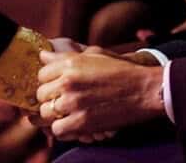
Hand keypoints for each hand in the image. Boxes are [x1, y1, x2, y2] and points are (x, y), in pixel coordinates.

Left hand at [35, 47, 164, 140]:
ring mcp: (74, 103)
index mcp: (70, 63)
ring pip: (46, 113)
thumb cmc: (121, 70)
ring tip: (67, 113)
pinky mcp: (82, 122)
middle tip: (63, 100)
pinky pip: (58, 130)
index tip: (57, 85)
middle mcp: (68, 82)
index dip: (49, 80)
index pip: (42, 74)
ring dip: (55, 115)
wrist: (144, 89)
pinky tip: (73, 124)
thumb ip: (65, 56)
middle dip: (50, 98)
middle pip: (41, 94)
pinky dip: (63, 130)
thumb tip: (42, 55)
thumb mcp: (94, 54)